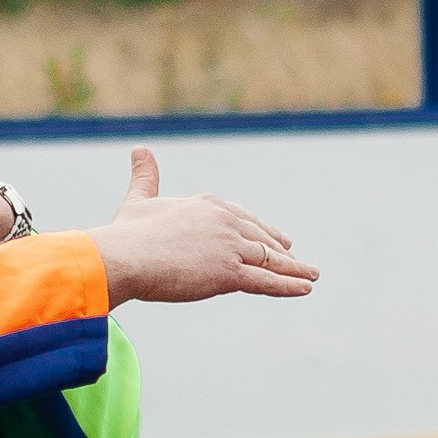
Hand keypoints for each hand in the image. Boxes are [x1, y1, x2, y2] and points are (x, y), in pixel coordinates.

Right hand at [87, 149, 318, 309]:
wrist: (125, 256)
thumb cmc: (128, 233)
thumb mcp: (139, 200)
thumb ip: (146, 176)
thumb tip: (139, 148)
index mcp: (208, 204)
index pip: (242, 218)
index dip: (260, 229)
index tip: (275, 237)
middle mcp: (225, 221)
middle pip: (261, 238)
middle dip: (281, 249)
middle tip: (297, 258)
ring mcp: (230, 247)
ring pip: (269, 260)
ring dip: (294, 269)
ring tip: (311, 275)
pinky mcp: (229, 273)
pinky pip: (266, 281)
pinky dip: (288, 286)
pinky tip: (305, 288)